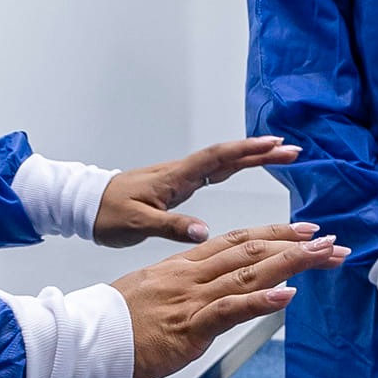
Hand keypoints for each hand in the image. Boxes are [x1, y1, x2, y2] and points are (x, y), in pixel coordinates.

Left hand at [93, 136, 301, 246]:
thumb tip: (204, 231)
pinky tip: (245, 166)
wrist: (85, 205)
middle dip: (259, 151)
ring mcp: (179, 178)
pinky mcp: (176, 187)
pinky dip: (233, 166)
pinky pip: (212, 172)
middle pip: (227, 156)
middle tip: (292, 149)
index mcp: (174, 178)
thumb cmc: (107, 213)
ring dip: (250, 157)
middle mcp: (181, 173)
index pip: (217, 159)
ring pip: (222, 162)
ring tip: (280, 154)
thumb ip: (171, 226)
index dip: (247, 152)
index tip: (275, 146)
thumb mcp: (137, 223)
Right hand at [115, 223, 344, 377]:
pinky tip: (286, 294)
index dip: (275, 234)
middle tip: (332, 242)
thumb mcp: (154, 294)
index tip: (305, 231)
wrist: (86, 335)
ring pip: (247, 273)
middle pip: (251, 251)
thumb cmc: (115, 321)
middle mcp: (192, 275)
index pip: (237, 241)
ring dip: (291, 263)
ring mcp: (191, 298)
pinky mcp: (187, 327)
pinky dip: (260, 300)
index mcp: (184, 267)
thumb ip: (185, 290)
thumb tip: (211, 297)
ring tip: (323, 256)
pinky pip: (228, 310)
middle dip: (295, 246)